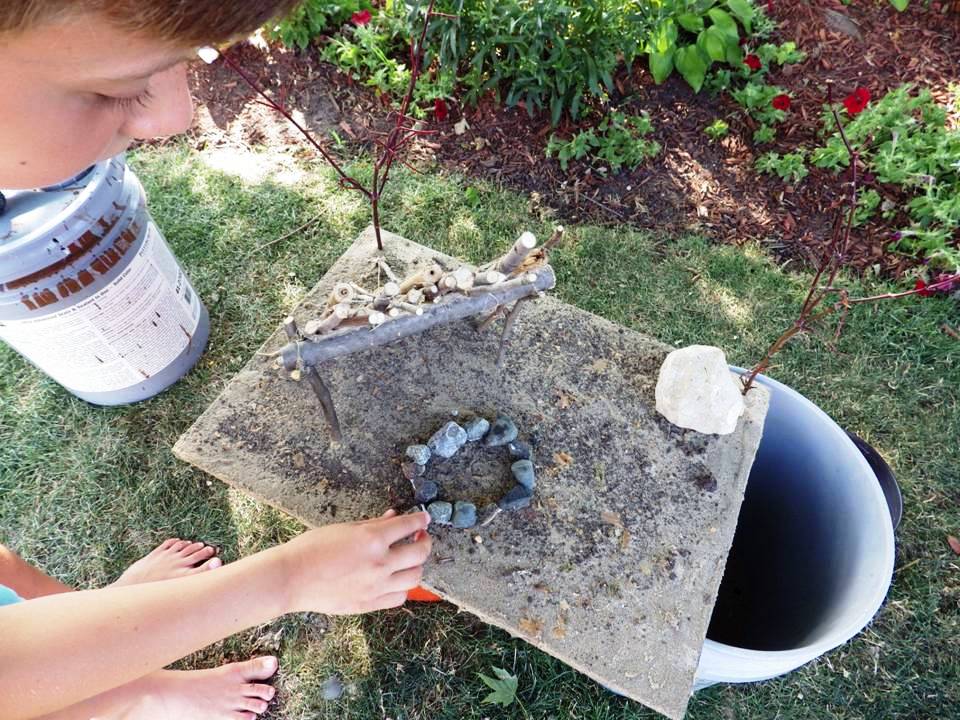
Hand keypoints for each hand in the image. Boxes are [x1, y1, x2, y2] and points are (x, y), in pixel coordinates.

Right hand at [280, 509, 431, 614]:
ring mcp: (377, 587)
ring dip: (416, 565)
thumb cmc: (312, 548)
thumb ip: (374, 524)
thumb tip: (393, 517)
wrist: (292, 578)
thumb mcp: (345, 528)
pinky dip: (402, 587)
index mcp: (373, 540)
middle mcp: (380, 564)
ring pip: (415, 577)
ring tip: (409, 559)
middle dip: (425, 542)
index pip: (409, 526)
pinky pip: (399, 597)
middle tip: (420, 537)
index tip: (424, 519)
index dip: (420, 520)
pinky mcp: (370, 604)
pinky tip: (395, 579)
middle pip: (420, 553)